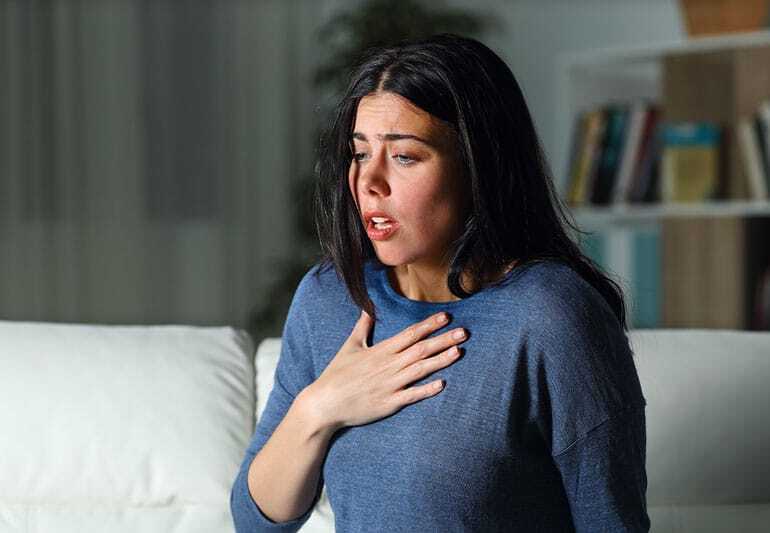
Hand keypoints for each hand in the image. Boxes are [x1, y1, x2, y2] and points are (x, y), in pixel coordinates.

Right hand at [303, 310, 466, 431]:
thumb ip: (362, 327)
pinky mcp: (389, 403)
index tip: (446, 317)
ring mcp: (390, 385)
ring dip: (440, 360)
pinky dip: (426, 390)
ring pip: (420, 370)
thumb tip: (367, 308)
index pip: (410, 334)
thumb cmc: (336, 375)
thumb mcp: (349, 347)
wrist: (325, 403)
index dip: (429, 325)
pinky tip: (442, 384)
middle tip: (464, 332)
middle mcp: (388, 366)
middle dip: (443, 340)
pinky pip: (412, 395)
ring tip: (459, 351)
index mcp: (381, 351)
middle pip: (421, 349)